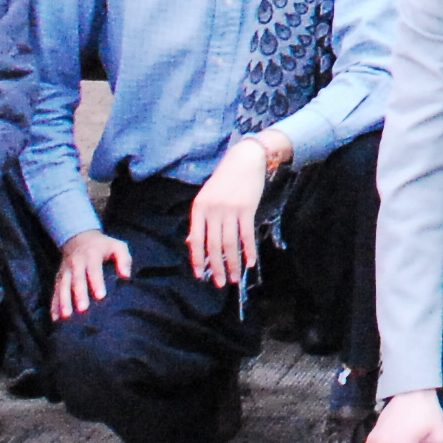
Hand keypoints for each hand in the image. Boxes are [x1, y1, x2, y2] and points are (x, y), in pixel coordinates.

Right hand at [49, 230, 131, 318]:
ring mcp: (65, 271)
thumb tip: (126, 275)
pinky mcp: (59, 278)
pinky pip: (55, 291)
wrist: (79, 238)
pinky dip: (54, 304)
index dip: (97, 282)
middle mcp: (76, 262)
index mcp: (92, 255)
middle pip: (77, 279)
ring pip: (63, 286)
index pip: (94, 269)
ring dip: (63, 301)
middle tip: (82, 309)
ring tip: (66, 316)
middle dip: (79, 294)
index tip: (101, 296)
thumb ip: (124, 259)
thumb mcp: (117, 246)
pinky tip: (55, 318)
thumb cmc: (103, 246)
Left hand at [187, 135, 276, 285]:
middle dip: (216, 267)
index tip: (200, 275)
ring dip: (233, 264)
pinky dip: (248, 250)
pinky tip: (250, 262)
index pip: (196, 239)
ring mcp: (230, 209)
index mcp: (199, 208)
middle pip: (213, 245)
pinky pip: (246, 234)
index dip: (198, 259)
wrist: (244, 159)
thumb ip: (200, 220)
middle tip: (220, 283)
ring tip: (235, 278)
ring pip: (230, 243)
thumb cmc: (224, 179)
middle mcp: (212, 210)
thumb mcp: (206, 197)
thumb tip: (192, 244)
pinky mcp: (247, 208)